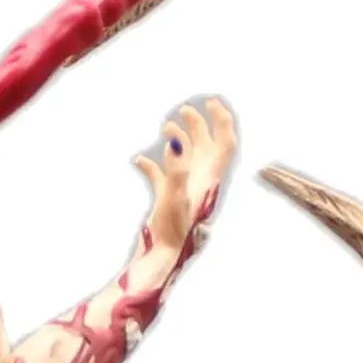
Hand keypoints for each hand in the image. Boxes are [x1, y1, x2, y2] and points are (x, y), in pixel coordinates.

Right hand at [136, 96, 237, 253]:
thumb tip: (174, 141)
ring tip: (166, 128)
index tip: (211, 102)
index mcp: (209, 178)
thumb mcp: (175, 197)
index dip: (221, 120)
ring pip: (186, 159)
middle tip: (185, 110)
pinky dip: (151, 166)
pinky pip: (161, 178)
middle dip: (199, 125)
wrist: (164, 260)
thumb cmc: (173, 232)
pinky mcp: (168, 202)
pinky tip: (137, 161)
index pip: (225, 142)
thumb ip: (176, 169)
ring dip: (178, 141)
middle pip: (207, 146)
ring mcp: (184, 191)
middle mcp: (200, 182)